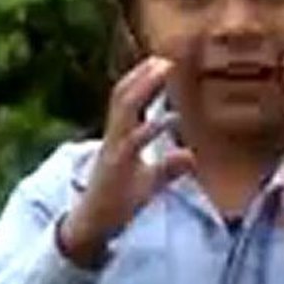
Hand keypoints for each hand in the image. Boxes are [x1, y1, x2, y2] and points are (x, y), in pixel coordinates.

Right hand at [59, 56, 194, 267]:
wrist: (92, 225)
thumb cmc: (118, 201)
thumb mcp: (149, 183)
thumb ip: (168, 167)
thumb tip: (191, 157)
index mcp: (119, 137)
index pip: (126, 100)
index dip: (140, 79)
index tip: (160, 62)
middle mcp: (114, 137)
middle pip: (123, 95)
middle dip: (141, 75)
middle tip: (165, 58)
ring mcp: (114, 149)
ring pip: (125, 108)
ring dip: (143, 86)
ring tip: (163, 70)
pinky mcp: (117, 165)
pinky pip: (133, 140)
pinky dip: (151, 127)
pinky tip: (170, 118)